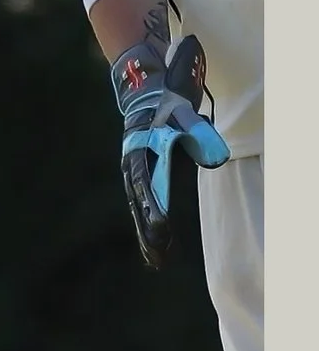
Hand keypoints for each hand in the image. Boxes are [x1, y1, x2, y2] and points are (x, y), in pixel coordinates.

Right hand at [110, 32, 229, 268]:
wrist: (146, 90)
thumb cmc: (169, 101)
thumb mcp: (184, 110)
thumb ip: (198, 132)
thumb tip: (215, 158)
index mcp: (143, 147)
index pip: (148, 182)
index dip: (155, 206)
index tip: (163, 229)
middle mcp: (134, 162)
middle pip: (140, 201)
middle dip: (149, 229)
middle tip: (158, 257)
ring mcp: (135, 170)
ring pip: (140, 206)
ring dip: (148, 234)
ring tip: (156, 261)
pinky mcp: (141, 175)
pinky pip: (143, 204)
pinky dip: (148, 225)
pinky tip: (155, 248)